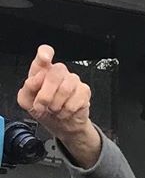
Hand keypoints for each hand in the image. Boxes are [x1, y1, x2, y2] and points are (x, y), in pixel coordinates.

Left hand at [17, 46, 100, 167]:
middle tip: (41, 105)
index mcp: (43, 70)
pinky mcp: (84, 91)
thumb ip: (27, 88)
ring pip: (65, 89)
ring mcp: (73, 81)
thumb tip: (36, 80)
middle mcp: (59, 72)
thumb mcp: (26, 101)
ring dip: (56, 105)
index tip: (45, 59)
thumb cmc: (44, 109)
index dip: (46, 53)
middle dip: (45, 94)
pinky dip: (66, 111)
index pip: (45, 52)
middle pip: (54, 73)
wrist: (61, 125)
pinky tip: (64, 111)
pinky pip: (75, 101)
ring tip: (54, 109)